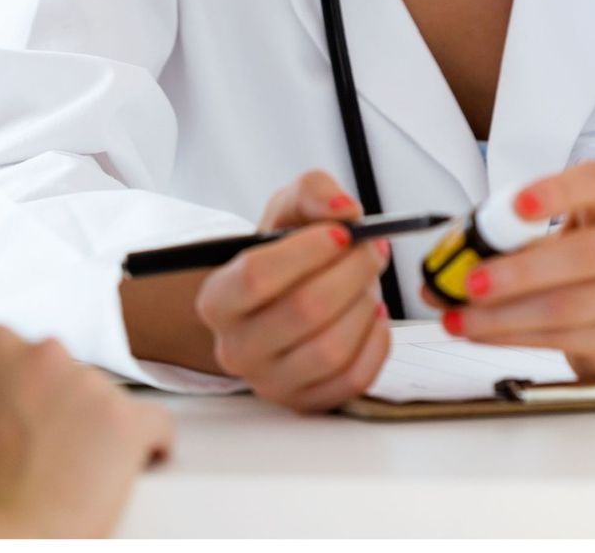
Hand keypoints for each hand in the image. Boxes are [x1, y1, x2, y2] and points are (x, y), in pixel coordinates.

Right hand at [0, 325, 172, 536]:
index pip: (17, 363)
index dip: (10, 405)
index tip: (5, 434)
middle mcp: (46, 353)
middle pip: (61, 380)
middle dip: (51, 416)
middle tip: (31, 463)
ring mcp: (91, 386)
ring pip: (102, 405)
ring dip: (90, 436)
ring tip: (66, 480)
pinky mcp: (130, 425)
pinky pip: (154, 429)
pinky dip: (146, 451)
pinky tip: (133, 472)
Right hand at [191, 169, 392, 411]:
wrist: (284, 299)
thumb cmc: (284, 255)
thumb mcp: (289, 209)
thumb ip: (313, 192)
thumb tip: (344, 210)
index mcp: (218, 298)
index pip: (256, 277)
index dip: (307, 251)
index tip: (342, 232)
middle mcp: (235, 348)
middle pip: (302, 312)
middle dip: (350, 273)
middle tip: (371, 249)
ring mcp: (270, 382)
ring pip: (330, 350)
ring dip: (364, 306)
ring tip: (368, 282)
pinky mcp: (306, 402)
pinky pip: (353, 379)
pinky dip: (376, 343)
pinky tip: (373, 316)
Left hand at [438, 161, 594, 379]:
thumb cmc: (585, 264)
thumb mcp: (556, 234)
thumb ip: (504, 242)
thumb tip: (439, 273)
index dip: (559, 191)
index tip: (518, 204)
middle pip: (588, 254)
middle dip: (521, 271)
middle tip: (471, 283)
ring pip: (570, 307)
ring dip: (505, 315)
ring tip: (461, 318)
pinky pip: (564, 339)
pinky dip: (515, 337)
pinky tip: (485, 333)